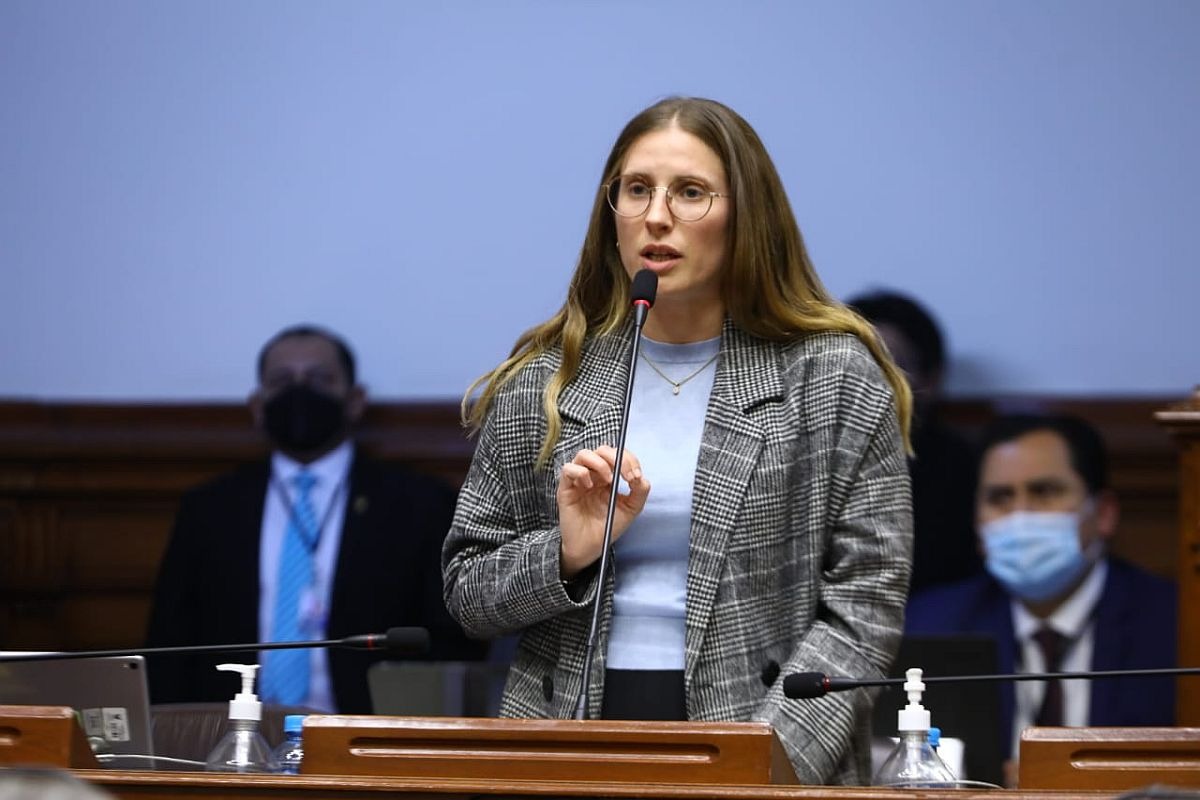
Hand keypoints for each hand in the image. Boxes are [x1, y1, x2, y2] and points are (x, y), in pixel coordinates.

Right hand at [557, 445, 650, 578]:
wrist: (590, 547)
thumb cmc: (608, 527)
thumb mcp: (631, 509)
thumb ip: (640, 492)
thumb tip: (641, 477)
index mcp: (608, 476)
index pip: (618, 455)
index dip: (628, 460)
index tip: (635, 476)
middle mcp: (593, 474)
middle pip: (602, 450)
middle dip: (616, 458)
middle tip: (625, 476)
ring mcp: (578, 480)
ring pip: (584, 454)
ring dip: (599, 463)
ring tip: (607, 480)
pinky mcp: (565, 488)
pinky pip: (568, 469)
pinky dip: (580, 473)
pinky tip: (588, 486)